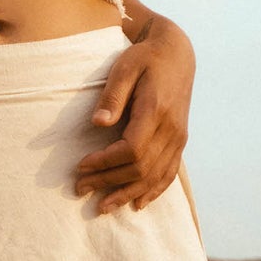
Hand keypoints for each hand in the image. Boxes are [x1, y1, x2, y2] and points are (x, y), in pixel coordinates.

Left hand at [74, 16, 194, 213]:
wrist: (177, 53)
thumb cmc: (146, 58)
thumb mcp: (125, 67)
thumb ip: (113, 95)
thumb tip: (98, 123)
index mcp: (156, 112)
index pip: (131, 150)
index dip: (104, 163)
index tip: (81, 166)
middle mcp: (171, 130)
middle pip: (140, 168)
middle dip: (108, 182)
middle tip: (80, 189)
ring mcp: (178, 138)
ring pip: (154, 176)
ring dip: (127, 194)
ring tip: (103, 206)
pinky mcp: (180, 141)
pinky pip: (169, 174)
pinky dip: (153, 191)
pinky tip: (137, 204)